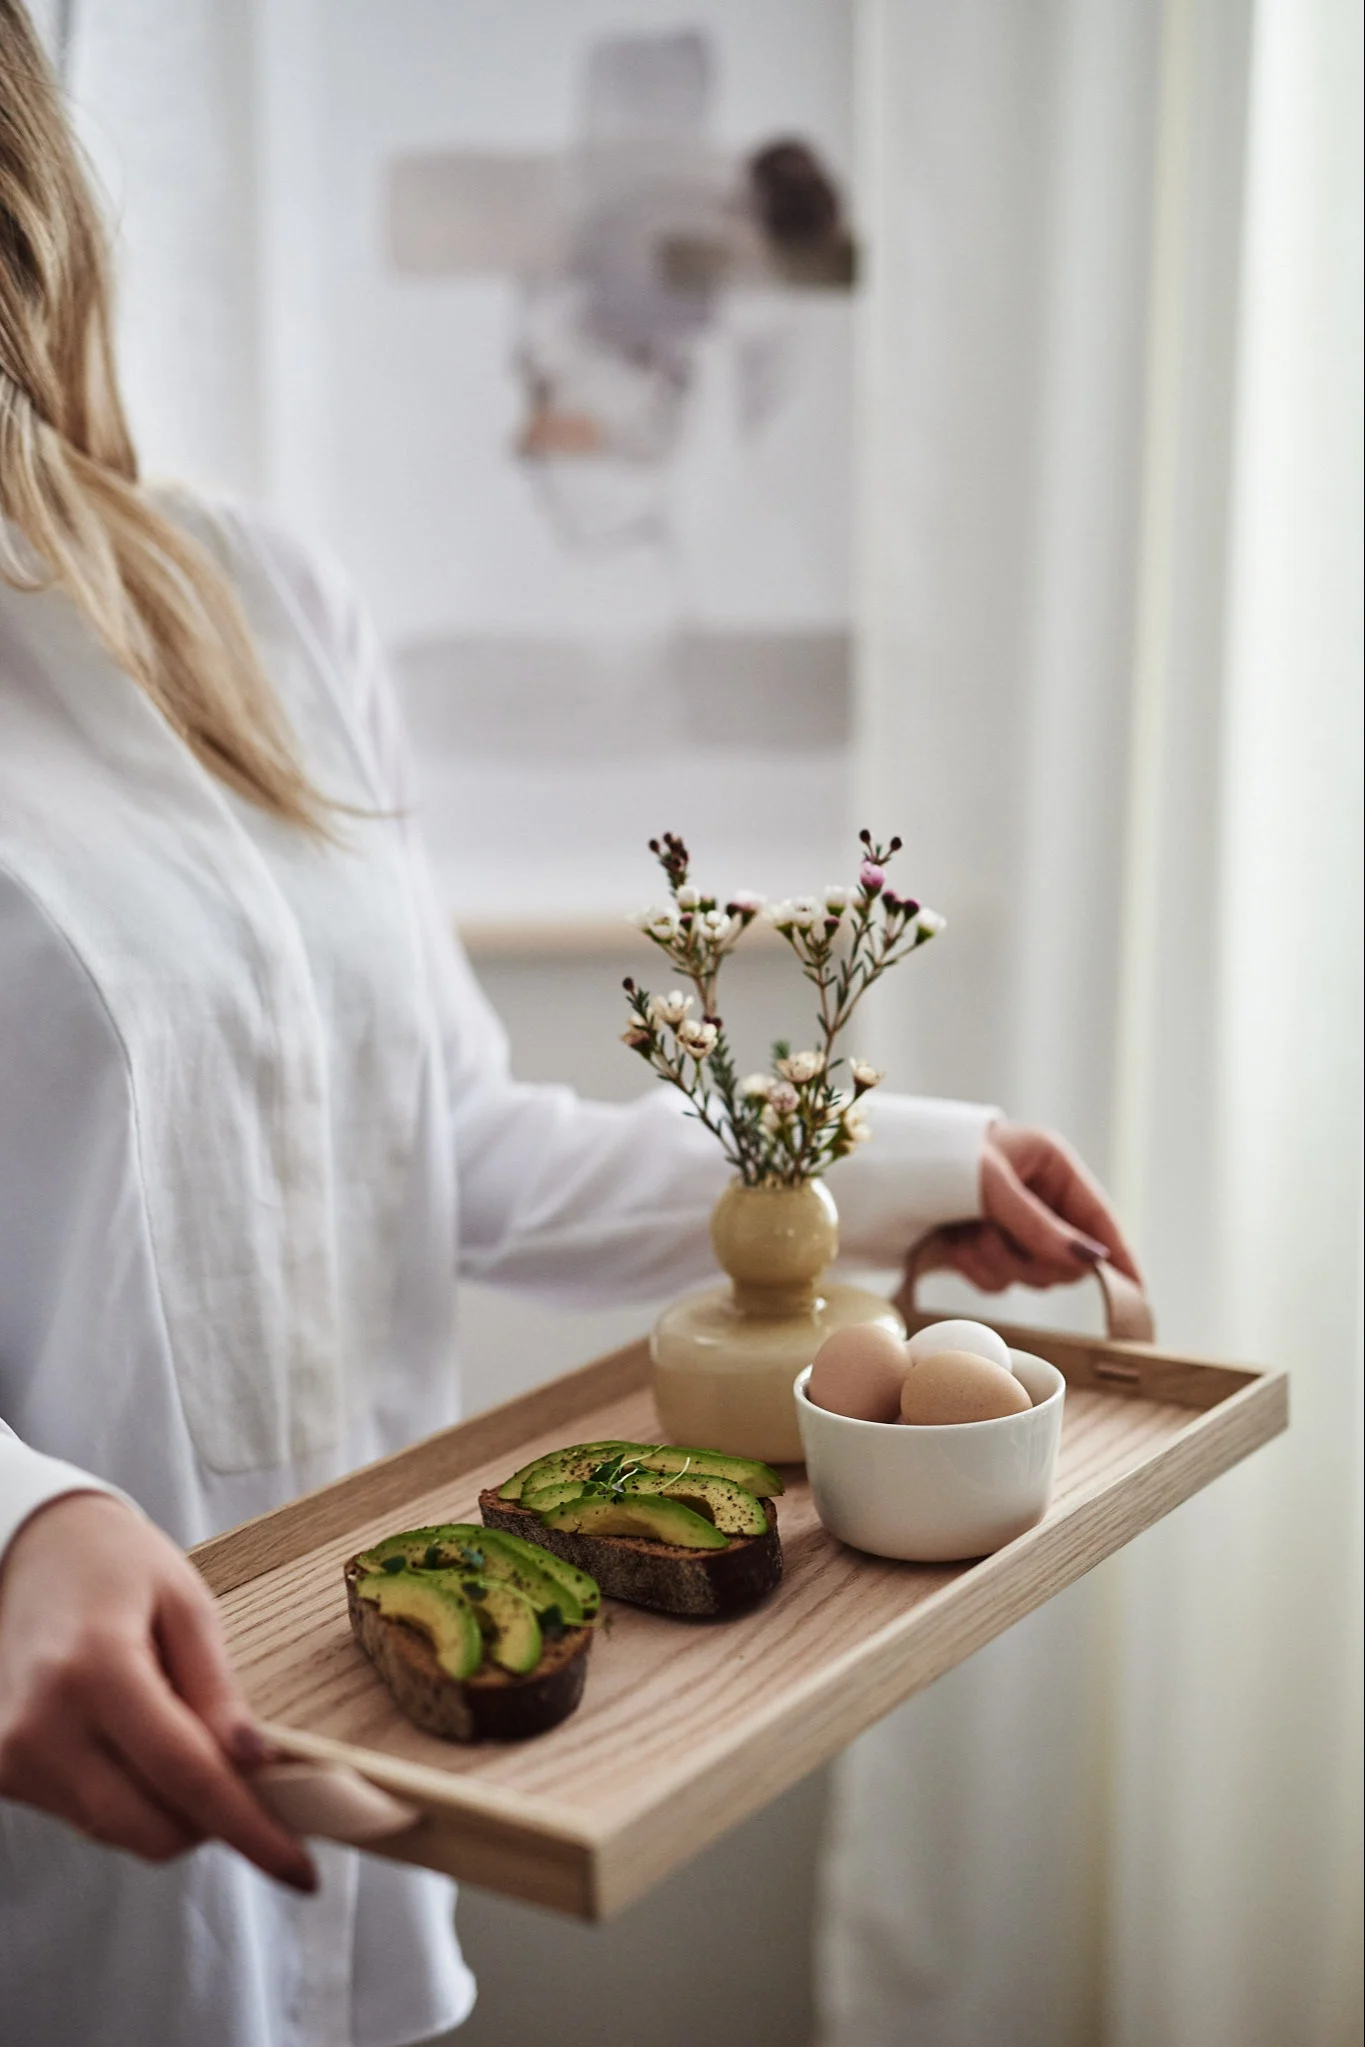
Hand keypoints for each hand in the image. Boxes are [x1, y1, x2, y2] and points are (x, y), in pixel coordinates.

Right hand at [0, 1493, 315, 1888]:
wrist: (34, 1551)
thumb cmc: (117, 1567)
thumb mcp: (187, 1604)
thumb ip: (219, 1690)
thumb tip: (255, 1764)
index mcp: (97, 1669)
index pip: (186, 1775)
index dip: (249, 1828)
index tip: (300, 1869)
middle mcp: (42, 1724)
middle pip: (150, 1827)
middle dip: (212, 1822)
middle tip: (246, 1777)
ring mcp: (12, 1757)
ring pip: (120, 1832)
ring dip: (171, 1809)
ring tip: (176, 1730)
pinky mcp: (2, 1774)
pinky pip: (88, 1818)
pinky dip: (131, 1798)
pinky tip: (135, 1739)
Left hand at [935, 1120, 1140, 1292]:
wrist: (881, 1168)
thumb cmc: (939, 1157)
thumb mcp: (993, 1186)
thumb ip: (1039, 1225)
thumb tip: (1089, 1262)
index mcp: (1051, 1167)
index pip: (1100, 1219)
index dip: (1119, 1257)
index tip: (1136, 1295)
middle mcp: (1038, 1198)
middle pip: (1066, 1259)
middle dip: (1031, 1258)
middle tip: (998, 1238)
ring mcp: (1011, 1226)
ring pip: (1030, 1275)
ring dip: (996, 1261)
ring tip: (966, 1232)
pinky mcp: (984, 1247)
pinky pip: (999, 1280)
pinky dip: (975, 1268)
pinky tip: (952, 1243)